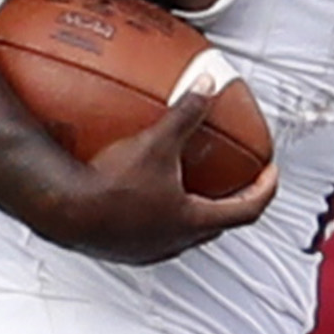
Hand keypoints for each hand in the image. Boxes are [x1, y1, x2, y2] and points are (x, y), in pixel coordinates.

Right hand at [49, 87, 275, 266]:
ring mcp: (149, 249)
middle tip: (236, 181)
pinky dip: (161, 214)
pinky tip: (145, 195)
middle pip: (217, 224)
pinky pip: (154, 231)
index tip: (269, 174)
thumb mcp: (156, 142)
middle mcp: (175, 241)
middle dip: (231, 202)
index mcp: (192, 220)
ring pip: (184, 232)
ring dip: (193, 210)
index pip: (247, 209)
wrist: (64, 211)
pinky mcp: (125, 249)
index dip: (264, 189)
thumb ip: (186, 113)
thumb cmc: (111, 183)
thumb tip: (207, 84)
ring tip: (191, 187)